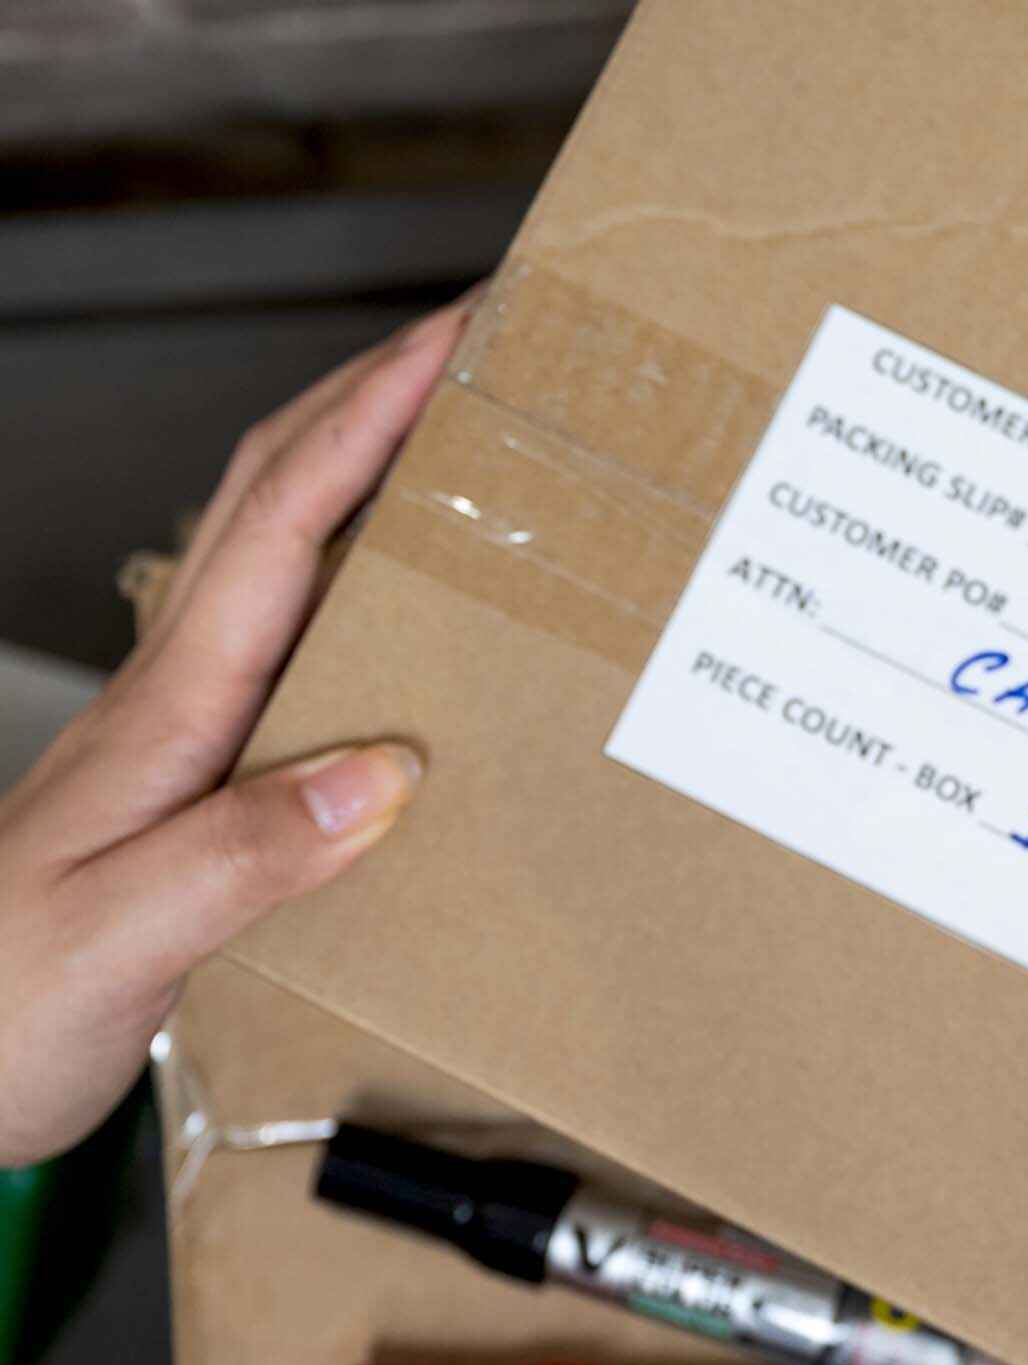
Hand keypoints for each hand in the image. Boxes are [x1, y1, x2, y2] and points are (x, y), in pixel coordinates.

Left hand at [0, 293, 474, 1166]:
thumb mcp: (119, 937)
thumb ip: (249, 851)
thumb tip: (385, 768)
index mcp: (171, 709)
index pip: (279, 521)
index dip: (367, 417)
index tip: (454, 340)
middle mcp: (183, 697)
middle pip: (279, 496)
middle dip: (377, 396)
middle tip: (485, 346)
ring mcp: (195, 732)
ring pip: (291, 555)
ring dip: (374, 472)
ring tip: (475, 443)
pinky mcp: (213, 778)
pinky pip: (307, 645)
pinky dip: (373, 584)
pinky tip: (431, 613)